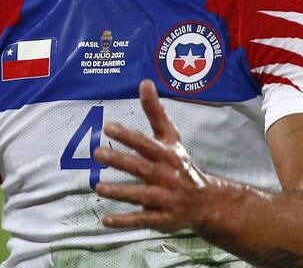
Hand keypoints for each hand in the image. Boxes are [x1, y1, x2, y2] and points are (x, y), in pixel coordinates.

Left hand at [94, 79, 212, 232]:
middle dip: (119, 161)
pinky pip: (142, 220)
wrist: (206, 201)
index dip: (128, 135)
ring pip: (140, 195)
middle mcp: (166, 176)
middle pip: (141, 167)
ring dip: (119, 192)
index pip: (146, 143)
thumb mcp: (170, 138)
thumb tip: (145, 82)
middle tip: (97, 153)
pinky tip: (105, 220)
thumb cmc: (181, 164)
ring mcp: (164, 199)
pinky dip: (124, 221)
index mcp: (167, 155)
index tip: (108, 126)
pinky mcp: (162, 219)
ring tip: (98, 186)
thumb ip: (155, 112)